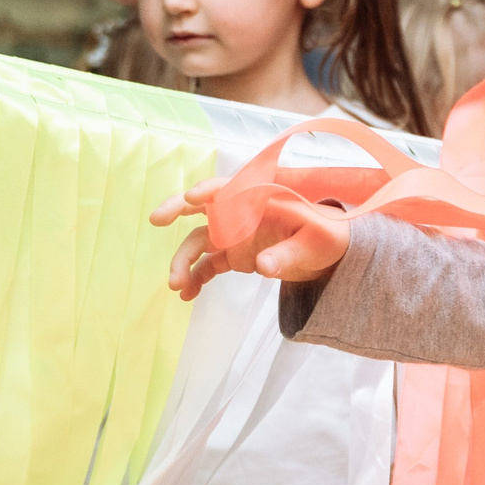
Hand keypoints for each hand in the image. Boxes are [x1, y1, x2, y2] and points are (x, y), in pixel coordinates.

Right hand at [153, 184, 348, 299]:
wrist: (328, 256)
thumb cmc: (326, 237)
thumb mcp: (315, 243)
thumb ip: (288, 254)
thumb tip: (263, 266)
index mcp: (260, 201)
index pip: (231, 188)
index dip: (210, 190)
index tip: (191, 198)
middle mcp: (241, 215)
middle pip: (203, 207)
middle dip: (177, 209)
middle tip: (156, 219)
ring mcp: (234, 236)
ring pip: (199, 242)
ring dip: (183, 260)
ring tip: (176, 285)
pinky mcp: (233, 256)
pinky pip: (207, 266)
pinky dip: (195, 278)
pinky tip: (187, 296)